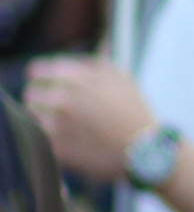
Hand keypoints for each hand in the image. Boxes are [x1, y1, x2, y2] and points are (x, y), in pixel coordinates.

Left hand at [25, 57, 158, 183]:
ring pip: (31, 116)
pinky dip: (48, 137)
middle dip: (43, 100)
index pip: (36, 71)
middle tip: (60, 109)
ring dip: (43, 119)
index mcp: (73, 76)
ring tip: (65, 126)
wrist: (145, 151)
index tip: (51, 87)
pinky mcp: (53, 147)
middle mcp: (60, 97)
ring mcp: (54, 123)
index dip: (44, 79)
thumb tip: (68, 60)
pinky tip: (68, 140)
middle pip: (31, 94)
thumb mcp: (121, 77)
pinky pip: (38, 137)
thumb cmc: (134, 112)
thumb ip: (90, 63)